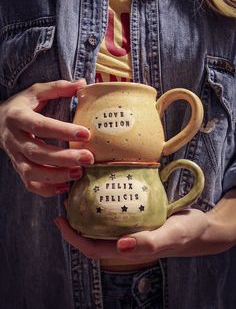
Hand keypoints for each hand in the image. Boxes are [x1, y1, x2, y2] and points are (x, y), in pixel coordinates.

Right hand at [0, 80, 93, 196]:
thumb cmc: (22, 106)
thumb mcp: (36, 92)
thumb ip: (57, 87)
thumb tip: (83, 83)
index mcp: (18, 117)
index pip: (40, 125)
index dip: (62, 130)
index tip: (86, 134)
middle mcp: (13, 139)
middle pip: (37, 152)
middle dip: (63, 157)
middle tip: (87, 158)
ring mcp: (14, 156)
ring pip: (31, 171)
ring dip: (56, 175)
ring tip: (79, 173)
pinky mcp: (18, 167)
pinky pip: (29, 183)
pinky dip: (46, 189)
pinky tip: (65, 187)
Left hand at [54, 209, 218, 261]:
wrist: (200, 227)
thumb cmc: (186, 232)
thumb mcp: (171, 234)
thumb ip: (149, 242)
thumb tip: (119, 246)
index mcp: (129, 249)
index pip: (93, 248)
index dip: (73, 238)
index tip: (60, 221)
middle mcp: (125, 242)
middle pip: (91, 237)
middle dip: (74, 224)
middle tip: (66, 201)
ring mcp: (129, 231)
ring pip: (100, 226)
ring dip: (86, 214)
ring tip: (78, 194)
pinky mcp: (136, 220)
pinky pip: (113, 216)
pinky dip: (102, 206)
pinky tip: (101, 191)